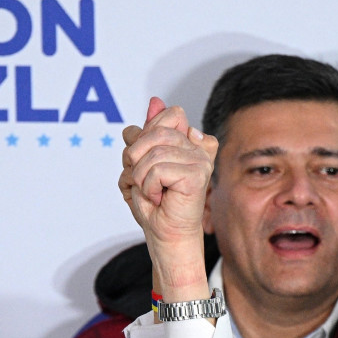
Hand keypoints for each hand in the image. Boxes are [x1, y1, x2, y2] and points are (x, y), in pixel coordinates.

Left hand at [119, 97, 218, 295]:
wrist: (165, 236)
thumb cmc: (155, 205)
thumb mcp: (141, 162)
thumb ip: (147, 132)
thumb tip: (155, 101)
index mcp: (190, 143)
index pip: (171, 115)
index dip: (148, 135)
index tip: (147, 161)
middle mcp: (200, 149)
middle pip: (158, 131)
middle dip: (137, 156)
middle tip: (143, 179)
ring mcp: (201, 161)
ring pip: (154, 153)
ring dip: (141, 176)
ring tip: (151, 191)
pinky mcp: (197, 175)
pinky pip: (157, 169)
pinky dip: (148, 187)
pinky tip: (159, 198)